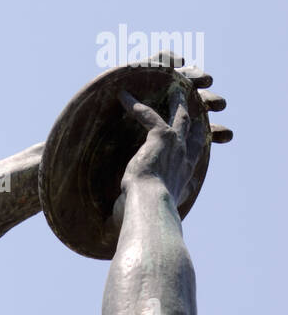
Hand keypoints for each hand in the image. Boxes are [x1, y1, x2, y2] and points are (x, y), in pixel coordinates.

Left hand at [113, 68, 230, 215]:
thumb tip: (118, 227)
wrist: (150, 211)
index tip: (197, 137)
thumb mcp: (150, 214)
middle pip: (194, 132)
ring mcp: (176, 147)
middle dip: (195, 116)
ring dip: (178, 100)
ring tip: (176, 87)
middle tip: (195, 102)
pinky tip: (122, 97)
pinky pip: (149, 115)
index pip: (193, 158)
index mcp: (184, 180)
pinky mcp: (161, 138)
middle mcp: (185, 161)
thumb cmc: (147, 220)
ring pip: (181, 116)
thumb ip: (144, 213)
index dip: (195, 145)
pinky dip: (135, 106)